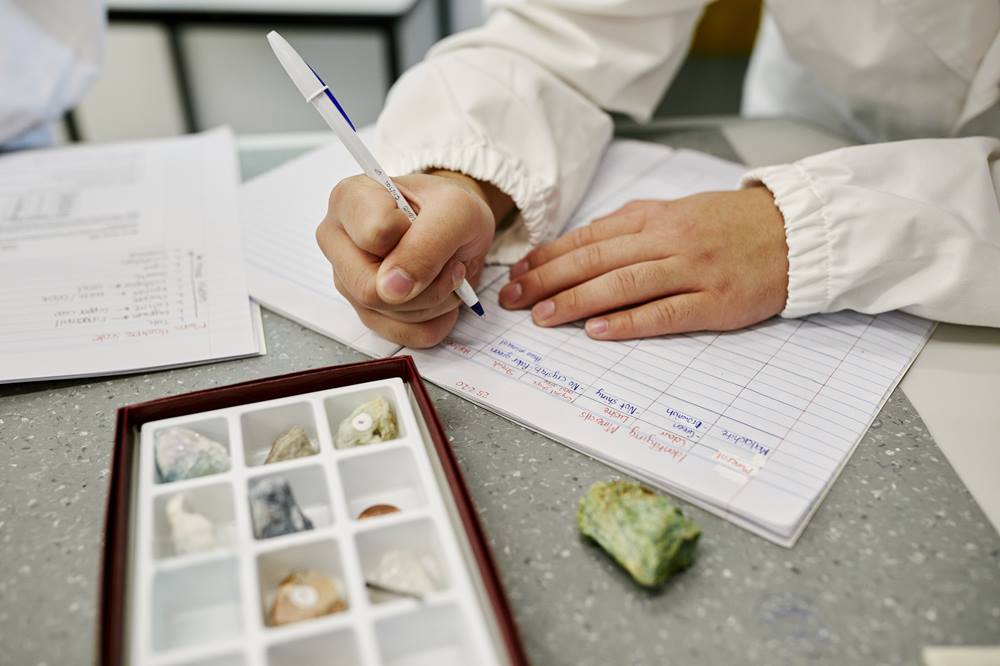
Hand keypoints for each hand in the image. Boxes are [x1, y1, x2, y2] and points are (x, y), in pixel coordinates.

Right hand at [316, 171, 507, 346]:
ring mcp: (349, 281)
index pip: (374, 235)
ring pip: (391, 315)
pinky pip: (407, 334)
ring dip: (437, 299)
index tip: (423, 223)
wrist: (458, 226)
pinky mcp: (368, 312)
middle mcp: (338, 241)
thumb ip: (426, 243)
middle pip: (371, 289)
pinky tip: (442, 294)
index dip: (413, 236)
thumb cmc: (449, 208)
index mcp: (349, 200)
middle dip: (427, 282)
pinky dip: (436, 319)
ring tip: (445, 271)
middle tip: (449, 260)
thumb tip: (392, 289)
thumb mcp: (455, 210)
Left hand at [497, 187, 788, 338]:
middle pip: (596, 260)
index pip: (588, 239)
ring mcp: (692, 271)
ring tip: (542, 316)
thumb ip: (631, 223)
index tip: (517, 273)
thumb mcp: (677, 210)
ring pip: (623, 284)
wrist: (795, 231)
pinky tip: (597, 331)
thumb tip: (584, 239)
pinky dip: (629, 322)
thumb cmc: (730, 224)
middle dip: (548, 280)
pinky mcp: (715, 302)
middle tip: (513, 299)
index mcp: (654, 219)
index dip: (548, 257)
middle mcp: (668, 241)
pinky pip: (665, 313)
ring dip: (577, 301)